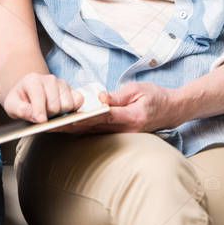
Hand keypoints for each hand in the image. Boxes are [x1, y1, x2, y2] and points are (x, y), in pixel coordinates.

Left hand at [3, 73, 84, 122]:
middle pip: (55, 106)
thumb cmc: (20, 100)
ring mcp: (63, 84)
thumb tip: (34, 115)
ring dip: (59, 114)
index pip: (40, 97)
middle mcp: (49, 79)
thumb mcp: (11, 105)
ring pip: (68, 105)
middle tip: (40, 115)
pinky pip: (79, 102)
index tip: (40, 121)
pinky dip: (72, 109)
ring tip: (49, 112)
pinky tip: (61, 111)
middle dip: (48, 115)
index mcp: (33, 80)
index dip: (39, 112)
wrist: (28, 94)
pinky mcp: (73, 90)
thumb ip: (20, 110)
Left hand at [61, 81, 184, 133]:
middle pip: (94, 128)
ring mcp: (124, 135)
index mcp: (131, 117)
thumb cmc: (156, 96)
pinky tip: (68, 128)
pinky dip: (84, 130)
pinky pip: (99, 133)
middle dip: (72, 126)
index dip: (84, 116)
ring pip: (94, 132)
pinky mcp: (121, 135)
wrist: (172, 109)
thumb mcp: (138, 89)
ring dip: (74, 130)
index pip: (103, 116)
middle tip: (51, 123)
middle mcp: (127, 130)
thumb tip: (101, 98)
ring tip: (54, 126)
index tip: (67, 116)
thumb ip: (118, 96)